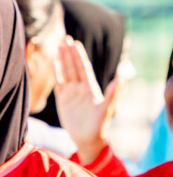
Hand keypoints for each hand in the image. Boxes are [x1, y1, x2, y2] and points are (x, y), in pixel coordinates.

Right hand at [54, 36, 119, 163]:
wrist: (88, 138)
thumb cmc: (99, 125)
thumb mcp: (107, 109)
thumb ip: (113, 93)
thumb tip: (122, 79)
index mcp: (91, 87)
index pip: (84, 67)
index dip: (79, 55)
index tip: (74, 43)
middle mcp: (81, 87)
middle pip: (73, 66)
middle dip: (68, 53)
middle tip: (64, 38)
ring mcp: (71, 93)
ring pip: (65, 72)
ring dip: (61, 60)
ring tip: (57, 46)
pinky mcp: (63, 100)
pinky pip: (58, 84)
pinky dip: (55, 73)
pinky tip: (53, 63)